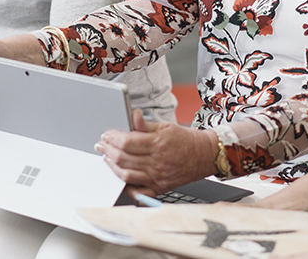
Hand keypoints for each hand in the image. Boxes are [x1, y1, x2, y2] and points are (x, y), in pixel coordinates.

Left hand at [95, 109, 217, 195]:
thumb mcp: (166, 126)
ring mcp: (157, 177)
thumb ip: (145, 124)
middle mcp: (157, 162)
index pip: (126, 141)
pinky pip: (139, 192)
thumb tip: (132, 115)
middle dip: (107, 151)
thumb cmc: (186, 140)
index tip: (106, 135)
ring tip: (107, 159)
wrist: (205, 155)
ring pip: (126, 175)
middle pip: (123, 158)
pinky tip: (122, 178)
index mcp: (157, 144)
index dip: (112, 137)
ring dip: (112, 167)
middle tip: (101, 145)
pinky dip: (127, 187)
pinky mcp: (160, 187)